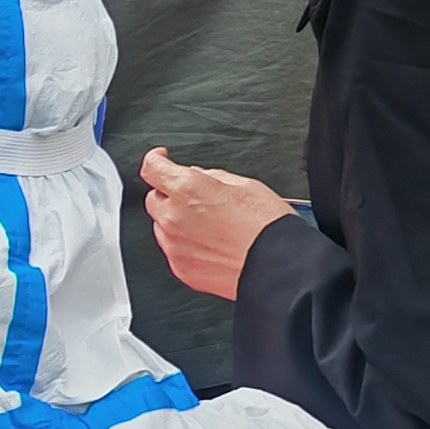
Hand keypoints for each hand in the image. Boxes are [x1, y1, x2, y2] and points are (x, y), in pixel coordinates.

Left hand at [141, 149, 295, 299]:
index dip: (156, 159)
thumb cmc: (267, 227)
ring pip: (162, 226)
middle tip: (195, 198)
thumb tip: (199, 176)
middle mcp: (174, 218)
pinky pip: (173, 250)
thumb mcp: (244, 185)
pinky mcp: (182, 269)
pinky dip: (184, 244)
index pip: (152, 167)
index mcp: (188, 189)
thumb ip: (212, 177)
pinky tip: (210, 243)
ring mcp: (175, 246)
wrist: (277, 266)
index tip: (161, 159)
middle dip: (169, 194)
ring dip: (176, 221)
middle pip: (154, 198)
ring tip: (210, 225)